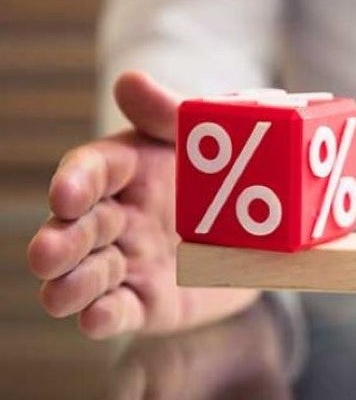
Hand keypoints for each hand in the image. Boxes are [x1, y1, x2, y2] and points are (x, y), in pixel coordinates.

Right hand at [28, 72, 259, 337]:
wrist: (267, 233)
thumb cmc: (228, 172)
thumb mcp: (208, 137)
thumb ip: (171, 113)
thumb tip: (129, 81)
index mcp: (129, 168)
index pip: (93, 170)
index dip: (76, 181)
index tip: (65, 194)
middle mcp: (119, 216)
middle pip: (82, 227)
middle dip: (61, 241)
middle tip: (45, 255)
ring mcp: (130, 260)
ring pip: (91, 273)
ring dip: (72, 284)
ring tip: (59, 295)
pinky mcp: (146, 301)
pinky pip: (121, 309)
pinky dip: (105, 316)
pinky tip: (94, 319)